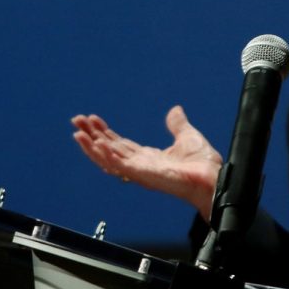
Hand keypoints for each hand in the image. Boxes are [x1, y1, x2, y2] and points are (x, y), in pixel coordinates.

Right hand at [71, 106, 221, 220]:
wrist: (212, 179)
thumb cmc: (202, 165)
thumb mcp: (187, 136)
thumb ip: (177, 124)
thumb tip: (175, 110)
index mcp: (148, 158)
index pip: (120, 144)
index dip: (104, 132)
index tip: (92, 120)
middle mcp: (140, 165)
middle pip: (109, 149)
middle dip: (91, 136)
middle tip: (77, 121)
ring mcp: (140, 171)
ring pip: (108, 159)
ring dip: (91, 146)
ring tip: (78, 132)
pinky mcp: (143, 175)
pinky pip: (119, 166)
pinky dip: (107, 155)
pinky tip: (97, 143)